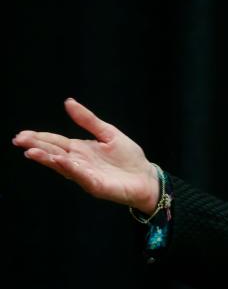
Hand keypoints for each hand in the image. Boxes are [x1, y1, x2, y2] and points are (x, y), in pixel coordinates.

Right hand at [12, 98, 159, 213]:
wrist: (146, 177)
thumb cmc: (128, 157)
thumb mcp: (108, 133)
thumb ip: (88, 120)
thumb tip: (68, 102)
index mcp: (80, 149)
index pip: (55, 142)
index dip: (39, 137)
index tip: (22, 134)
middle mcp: (78, 162)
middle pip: (54, 153)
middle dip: (37, 146)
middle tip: (19, 140)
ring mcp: (86, 175)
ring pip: (63, 166)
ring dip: (48, 159)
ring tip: (32, 152)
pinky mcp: (96, 186)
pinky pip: (82, 177)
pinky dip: (71, 169)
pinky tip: (62, 162)